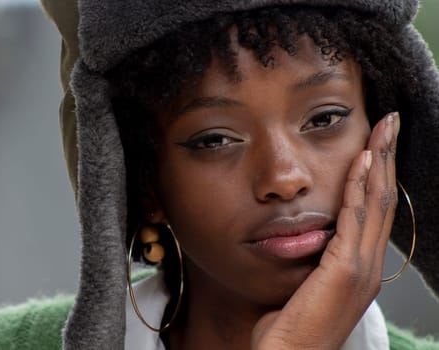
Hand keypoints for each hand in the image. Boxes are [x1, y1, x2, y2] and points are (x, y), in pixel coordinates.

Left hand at [251, 112, 399, 349]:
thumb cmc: (288, 327)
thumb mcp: (302, 285)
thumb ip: (311, 260)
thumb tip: (304, 237)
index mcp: (358, 266)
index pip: (372, 210)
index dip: (378, 174)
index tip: (377, 143)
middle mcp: (367, 265)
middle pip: (382, 200)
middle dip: (387, 158)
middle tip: (391, 122)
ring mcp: (360, 269)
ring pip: (375, 203)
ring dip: (379, 162)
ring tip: (384, 128)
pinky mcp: (345, 271)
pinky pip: (354, 218)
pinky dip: (360, 186)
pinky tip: (362, 160)